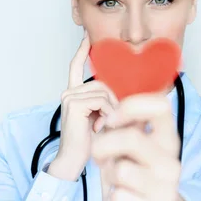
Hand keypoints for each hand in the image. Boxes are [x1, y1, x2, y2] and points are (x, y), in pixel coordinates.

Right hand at [48, 31, 118, 181]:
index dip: (82, 51)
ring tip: (104, 127)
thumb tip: (132, 93)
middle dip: (114, 102)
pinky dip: (108, 113)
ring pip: (104, 92)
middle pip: (102, 83)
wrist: (73, 162)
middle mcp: (69, 93)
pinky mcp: (74, 103)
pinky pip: (102, 100)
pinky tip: (100, 127)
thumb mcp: (102, 120)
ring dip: (112, 110)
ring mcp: (69, 97)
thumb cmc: (88, 145)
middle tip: (111, 121)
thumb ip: (110, 104)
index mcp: (74, 94)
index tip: (87, 37)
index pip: (76, 67)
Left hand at [91, 94, 196, 200]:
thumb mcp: (140, 148)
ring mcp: (166, 188)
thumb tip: (110, 107)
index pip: (160, 106)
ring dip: (108, 174)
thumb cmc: (141, 175)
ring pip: (121, 170)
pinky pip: (118, 197)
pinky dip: (114, 198)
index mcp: (168, 140)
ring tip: (114, 178)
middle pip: (132, 138)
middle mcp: (171, 161)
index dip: (131, 106)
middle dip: (104, 144)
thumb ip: (129, 127)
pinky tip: (124, 199)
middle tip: (98, 153)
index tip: (112, 117)